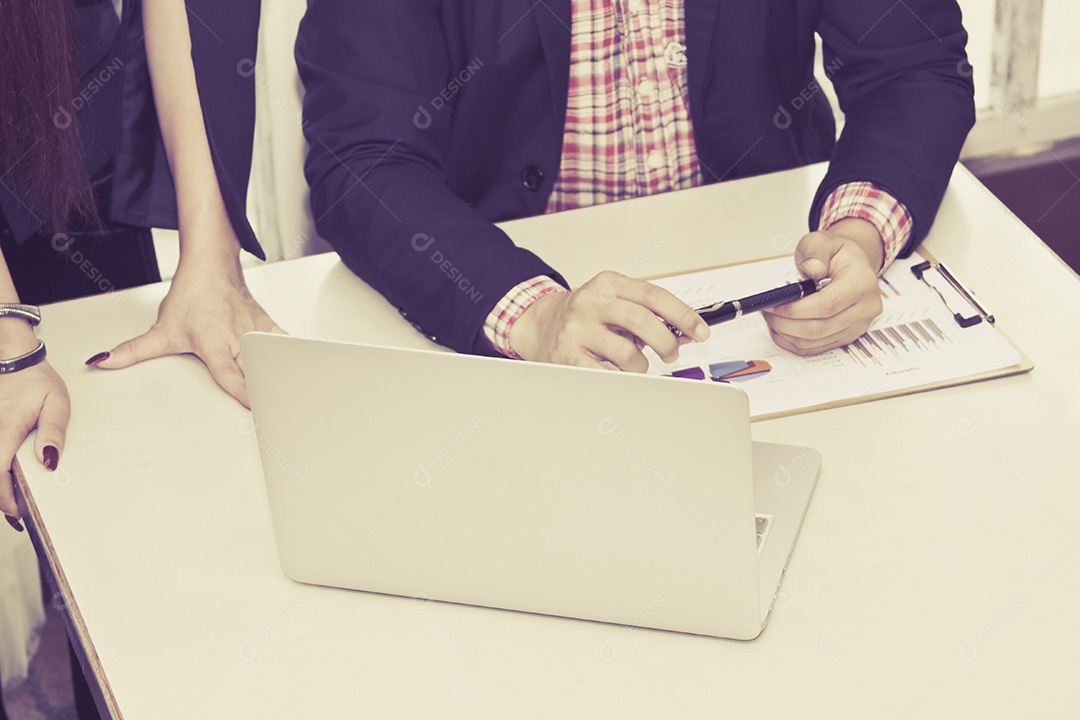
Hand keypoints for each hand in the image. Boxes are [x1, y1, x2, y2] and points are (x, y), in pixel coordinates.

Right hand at [0, 359, 69, 526]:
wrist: (13, 359)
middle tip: (18, 517)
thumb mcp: (57, 403)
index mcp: (5, 427)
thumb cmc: (36, 379)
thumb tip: (49, 460)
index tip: (19, 512)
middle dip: (0, 499)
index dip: (6, 497)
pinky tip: (6, 480)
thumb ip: (54, 431)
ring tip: (13, 503)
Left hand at [88, 258, 284, 407]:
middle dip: (267, 393)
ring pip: (275, 357)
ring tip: (293, 399)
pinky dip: (293, 359)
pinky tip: (300, 373)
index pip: (230, 373)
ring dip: (283, 377)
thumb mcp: (161, 329)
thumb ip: (132, 351)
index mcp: (212, 342)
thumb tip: (101, 361)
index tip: (255, 409)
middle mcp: (237, 338)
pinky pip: (286, 344)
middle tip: (276, 415)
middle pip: (257, 370)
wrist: (211, 265)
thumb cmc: (192, 296)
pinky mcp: (268, 326)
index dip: (243, 392)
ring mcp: (256, 331)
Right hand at [508, 271, 708, 371]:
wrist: (541, 324)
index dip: (682, 315)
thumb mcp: (615, 301)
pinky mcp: (567, 356)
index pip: (654, 296)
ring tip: (636, 364)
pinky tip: (618, 374)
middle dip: (666, 343)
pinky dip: (620, 379)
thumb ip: (647, 312)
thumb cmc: (586, 314)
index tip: (700, 331)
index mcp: (608, 284)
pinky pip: (605, 375)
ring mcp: (577, 329)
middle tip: (671, 354)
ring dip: (641, 366)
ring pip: (628, 355)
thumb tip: (686, 332)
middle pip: (642, 322)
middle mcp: (591, 302)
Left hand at [762, 218, 884, 354]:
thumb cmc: (835, 254)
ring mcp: (858, 326)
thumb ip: (815, 252)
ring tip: (772, 318)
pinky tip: (781, 329)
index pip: (827, 304)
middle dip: (785, 323)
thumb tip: (813, 269)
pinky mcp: (847, 337)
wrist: (851, 265)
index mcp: (863, 283)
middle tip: (767, 312)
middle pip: (819, 328)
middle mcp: (866, 308)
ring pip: (815, 341)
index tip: (773, 304)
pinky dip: (793, 341)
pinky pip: (815, 348)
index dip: (795, 309)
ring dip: (786, 334)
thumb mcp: (822, 242)